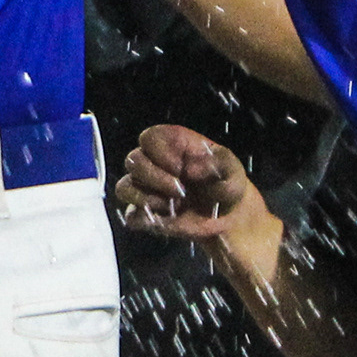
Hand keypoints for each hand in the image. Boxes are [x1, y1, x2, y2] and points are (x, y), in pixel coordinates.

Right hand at [114, 123, 267, 245]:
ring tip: (173, 206)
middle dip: (155, 177)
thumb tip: (190, 170)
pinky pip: (130, 216)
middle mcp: (154, 163)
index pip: (148, 138)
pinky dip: (144, 218)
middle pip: (132, 161)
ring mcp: (147, 189)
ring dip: (146, 197)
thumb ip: (216, 164)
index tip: (181, 167)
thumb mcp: (232, 169)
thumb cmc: (227, 182)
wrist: (229, 215)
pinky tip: (166, 218)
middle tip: (181, 191)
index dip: (160, 152)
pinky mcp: (146, 214)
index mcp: (172, 144)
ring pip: (124, 188)